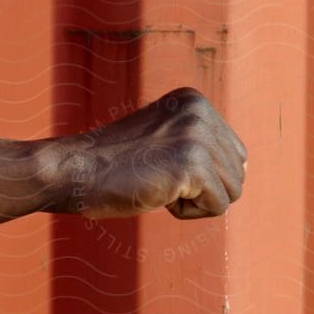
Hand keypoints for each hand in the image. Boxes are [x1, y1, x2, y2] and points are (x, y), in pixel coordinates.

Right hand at [53, 87, 246, 218]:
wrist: (71, 171)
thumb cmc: (111, 165)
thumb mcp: (162, 138)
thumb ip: (199, 142)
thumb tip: (242, 167)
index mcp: (194, 101)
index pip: (234, 153)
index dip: (199, 173)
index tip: (157, 163)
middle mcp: (199, 111)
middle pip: (237, 173)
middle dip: (200, 187)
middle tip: (154, 175)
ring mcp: (196, 135)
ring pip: (232, 191)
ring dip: (193, 200)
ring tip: (155, 183)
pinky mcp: (192, 164)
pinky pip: (217, 206)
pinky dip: (187, 212)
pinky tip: (155, 192)